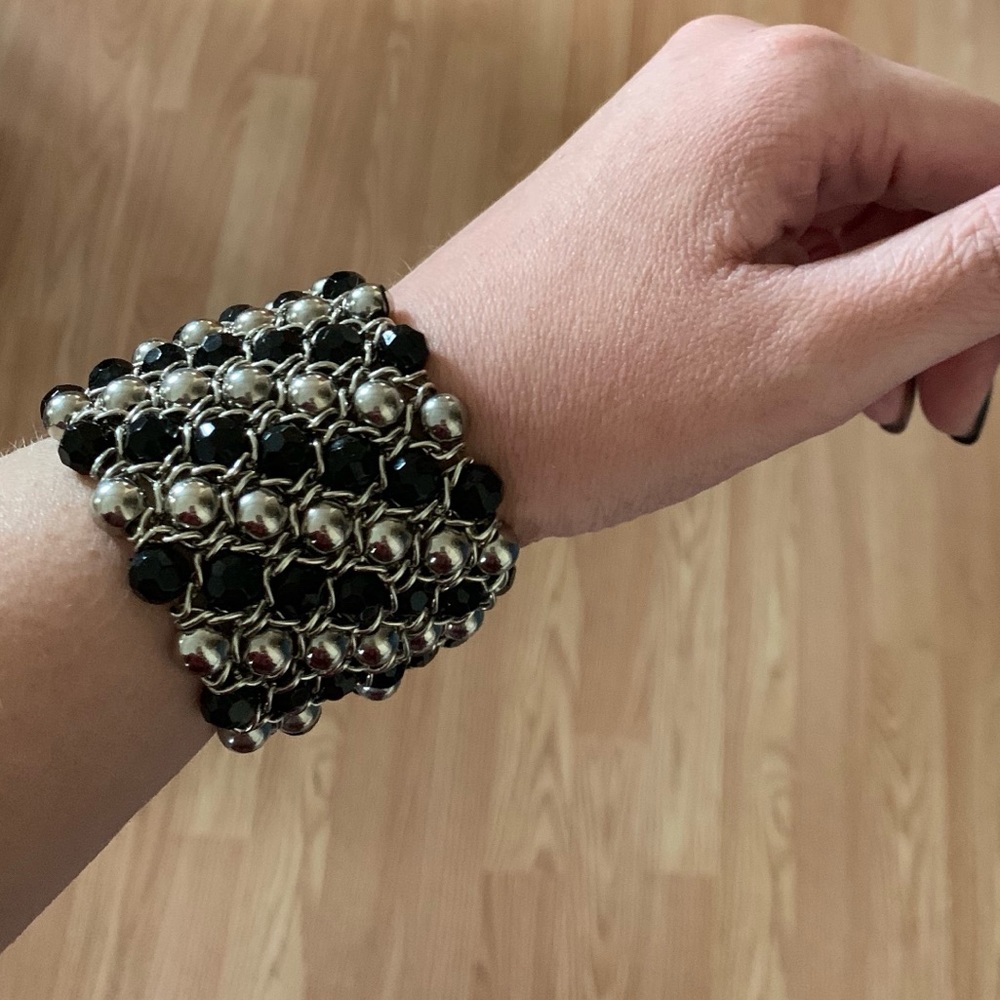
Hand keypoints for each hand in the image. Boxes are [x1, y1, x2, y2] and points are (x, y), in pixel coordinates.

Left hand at [392, 16, 999, 541]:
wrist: (425, 422)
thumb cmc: (588, 399)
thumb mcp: (805, 351)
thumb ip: (970, 272)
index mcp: (790, 91)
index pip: (989, 160)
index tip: (968, 392)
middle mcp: (734, 77)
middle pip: (919, 177)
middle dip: (933, 300)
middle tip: (910, 409)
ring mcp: (681, 125)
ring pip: (848, 206)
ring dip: (868, 304)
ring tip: (831, 396)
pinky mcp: (649, 179)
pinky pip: (775, 221)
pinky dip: (802, 293)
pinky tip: (777, 358)